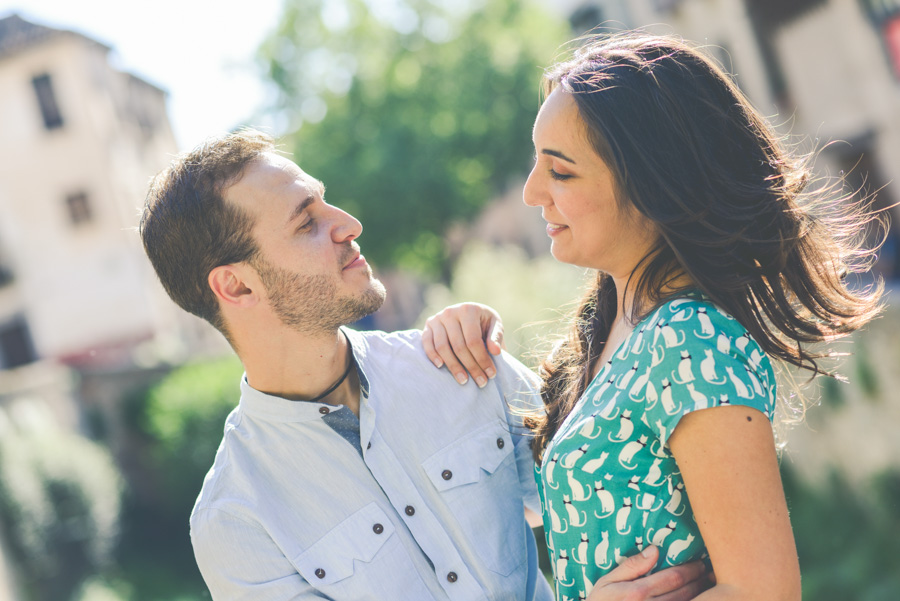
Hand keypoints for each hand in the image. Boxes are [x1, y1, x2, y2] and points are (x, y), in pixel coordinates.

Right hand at [422, 302, 503, 387]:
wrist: (468, 314)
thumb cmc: (483, 322)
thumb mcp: (494, 325)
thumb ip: (496, 337)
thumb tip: (495, 352)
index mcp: (469, 310)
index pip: (474, 340)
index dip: (482, 359)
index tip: (491, 374)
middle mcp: (451, 312)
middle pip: (459, 346)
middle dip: (471, 367)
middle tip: (481, 382)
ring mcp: (437, 318)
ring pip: (442, 347)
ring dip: (453, 366)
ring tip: (464, 380)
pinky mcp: (428, 325)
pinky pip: (427, 343)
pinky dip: (432, 355)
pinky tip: (440, 366)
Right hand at [587, 546, 711, 600]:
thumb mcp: (606, 582)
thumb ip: (631, 566)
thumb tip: (655, 550)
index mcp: (639, 593)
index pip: (673, 578)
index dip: (691, 569)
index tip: (700, 562)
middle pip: (684, 592)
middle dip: (700, 581)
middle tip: (710, 572)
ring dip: (701, 594)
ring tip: (709, 584)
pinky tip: (697, 598)